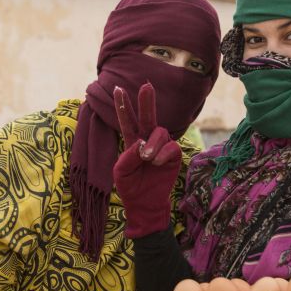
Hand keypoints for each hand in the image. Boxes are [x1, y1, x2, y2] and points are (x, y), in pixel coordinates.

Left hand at [112, 83, 182, 238]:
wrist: (145, 204)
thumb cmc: (130, 187)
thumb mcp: (121, 172)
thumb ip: (127, 156)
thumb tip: (141, 143)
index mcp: (131, 141)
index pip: (127, 120)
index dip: (122, 105)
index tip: (117, 88)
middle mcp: (147, 140)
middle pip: (147, 117)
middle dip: (146, 101)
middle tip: (146, 86)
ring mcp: (161, 147)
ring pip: (160, 132)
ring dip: (153, 144)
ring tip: (147, 158)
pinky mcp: (173, 156)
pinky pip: (171, 147)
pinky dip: (162, 154)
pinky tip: (157, 163)